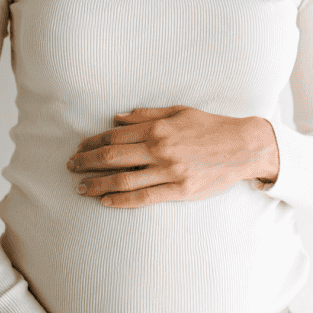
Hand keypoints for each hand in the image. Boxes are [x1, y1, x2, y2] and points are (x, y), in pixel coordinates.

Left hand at [67, 105, 278, 207]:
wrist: (242, 146)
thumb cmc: (209, 126)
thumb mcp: (178, 111)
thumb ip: (146, 115)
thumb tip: (116, 118)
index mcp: (158, 128)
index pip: (116, 136)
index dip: (93, 142)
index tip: (79, 148)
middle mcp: (160, 149)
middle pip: (113, 157)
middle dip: (87, 162)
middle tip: (70, 167)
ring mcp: (169, 172)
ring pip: (124, 180)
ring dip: (98, 184)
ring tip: (80, 188)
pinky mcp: (180, 191)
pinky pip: (145, 197)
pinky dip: (122, 200)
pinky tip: (105, 202)